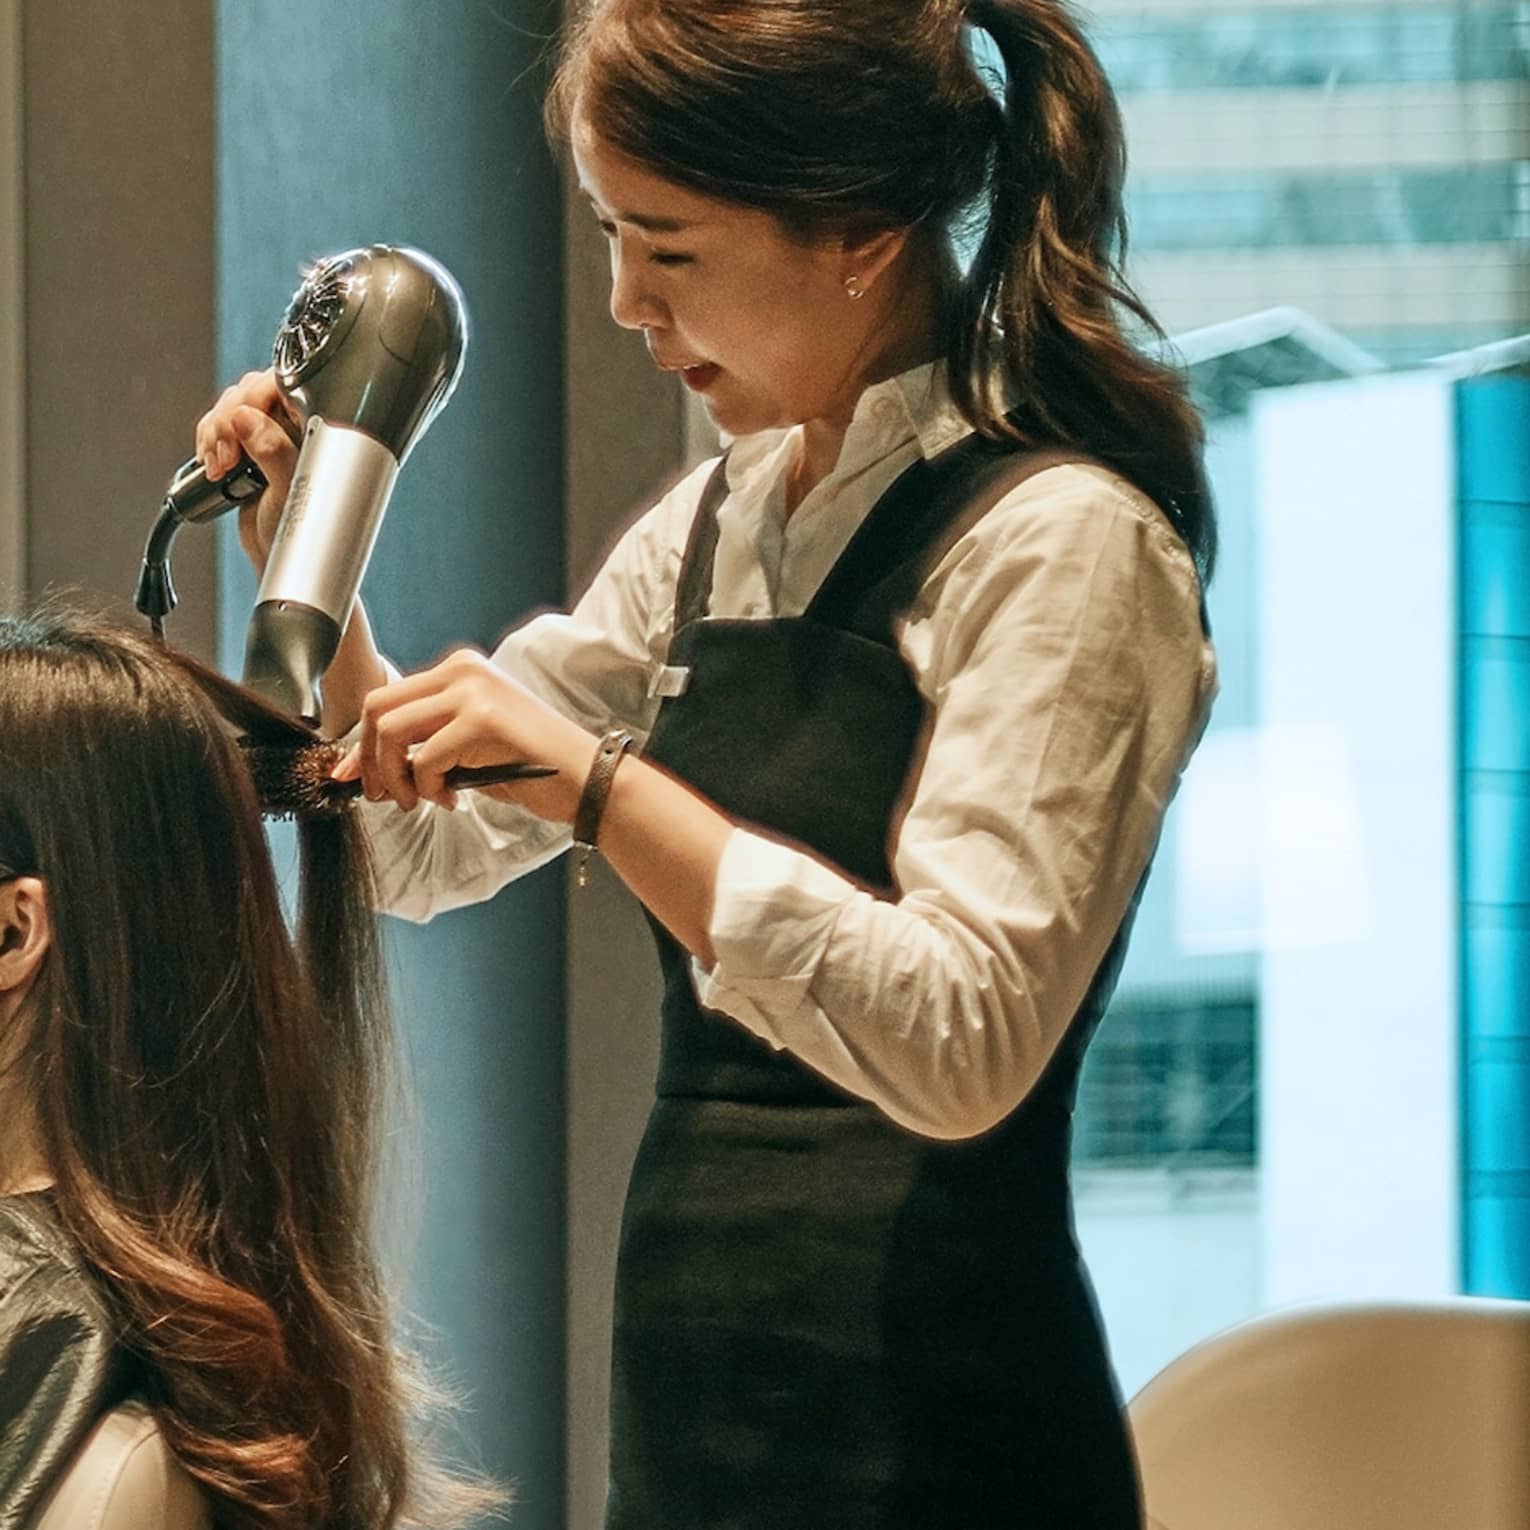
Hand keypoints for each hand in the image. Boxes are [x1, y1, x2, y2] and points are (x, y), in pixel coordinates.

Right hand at [194, 369, 302, 573]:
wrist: (281, 562)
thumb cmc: (303, 533)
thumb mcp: (290, 491)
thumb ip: (273, 451)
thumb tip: (246, 417)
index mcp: (320, 427)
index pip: (285, 384)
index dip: (256, 395)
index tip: (244, 421)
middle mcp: (297, 426)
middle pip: (250, 391)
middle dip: (229, 418)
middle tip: (229, 457)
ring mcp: (270, 436)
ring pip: (231, 407)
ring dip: (215, 433)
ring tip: (220, 469)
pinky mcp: (247, 449)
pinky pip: (218, 427)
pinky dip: (207, 442)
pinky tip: (214, 468)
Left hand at [333, 648, 597, 819]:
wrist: (587, 778)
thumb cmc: (530, 767)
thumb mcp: (468, 746)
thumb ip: (424, 744)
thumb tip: (365, 769)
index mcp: (459, 671)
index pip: (387, 697)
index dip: (362, 743)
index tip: (353, 777)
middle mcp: (463, 671)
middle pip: (379, 707)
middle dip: (369, 758)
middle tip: (384, 795)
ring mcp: (473, 692)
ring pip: (392, 730)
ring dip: (395, 775)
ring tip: (418, 800)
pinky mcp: (483, 719)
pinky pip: (425, 758)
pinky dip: (429, 787)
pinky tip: (452, 799)